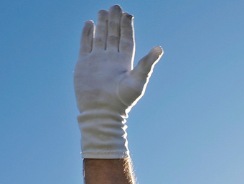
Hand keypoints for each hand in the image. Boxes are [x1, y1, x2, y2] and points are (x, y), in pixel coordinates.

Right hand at [74, 5, 162, 157]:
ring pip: (100, 37)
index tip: (127, 14)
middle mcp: (111, 59)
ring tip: (102, 11)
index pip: (126, 39)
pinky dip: (87, 34)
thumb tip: (160, 47)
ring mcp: (97, 60)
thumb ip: (147, 63)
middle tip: (115, 6)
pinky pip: (85, 45)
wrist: (101, 113)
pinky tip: (89, 23)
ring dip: (102, 24)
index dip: (127, 26)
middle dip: (114, 21)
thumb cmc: (122, 101)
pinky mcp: (83, 64)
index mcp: (124, 61)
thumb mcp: (138, 81)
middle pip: (113, 35)